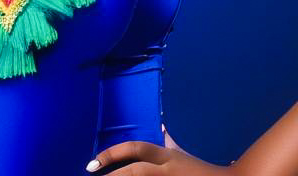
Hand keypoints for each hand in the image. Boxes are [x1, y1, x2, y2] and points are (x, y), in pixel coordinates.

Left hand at [84, 126, 234, 173]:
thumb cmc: (206, 173)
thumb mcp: (183, 155)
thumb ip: (170, 142)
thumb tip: (161, 126)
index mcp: (167, 156)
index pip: (135, 148)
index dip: (111, 153)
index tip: (91, 164)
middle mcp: (167, 168)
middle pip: (136, 169)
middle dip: (113, 173)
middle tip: (92, 173)